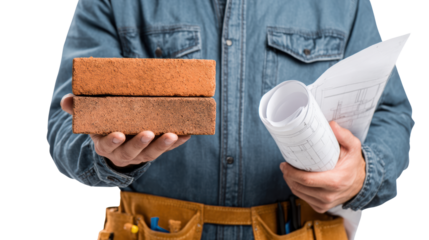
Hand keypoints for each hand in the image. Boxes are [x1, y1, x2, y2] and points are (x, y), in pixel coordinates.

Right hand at [61, 93, 190, 166]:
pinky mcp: (156, 150)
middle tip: (147, 133)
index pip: (107, 145)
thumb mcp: (91, 120)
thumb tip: (67, 100)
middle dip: (139, 144)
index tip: (117, 134)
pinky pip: (168, 148)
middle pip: (131, 152)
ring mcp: (141, 153)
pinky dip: (177, 142)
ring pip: (152, 153)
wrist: (120, 143)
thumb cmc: (105, 126)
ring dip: (162, 145)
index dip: (112, 141)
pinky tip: (187, 133)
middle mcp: (123, 153)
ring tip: (172, 135)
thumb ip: (79, 109)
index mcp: (105, 145)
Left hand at [279, 121, 365, 213]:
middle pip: (299, 187)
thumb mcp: (353, 146)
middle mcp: (329, 195)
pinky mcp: (321, 207)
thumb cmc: (353, 163)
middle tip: (284, 166)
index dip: (292, 172)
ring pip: (298, 193)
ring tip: (287, 171)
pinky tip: (295, 181)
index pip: (307, 180)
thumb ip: (344, 135)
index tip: (285, 164)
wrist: (361, 182)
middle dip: (288, 176)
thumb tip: (331, 125)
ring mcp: (325, 203)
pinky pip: (303, 198)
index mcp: (336, 181)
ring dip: (290, 182)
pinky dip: (297, 189)